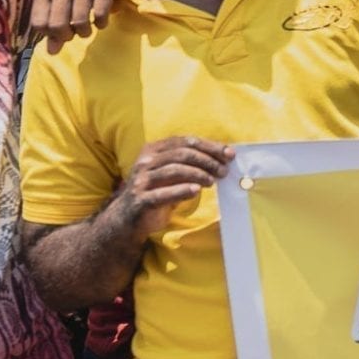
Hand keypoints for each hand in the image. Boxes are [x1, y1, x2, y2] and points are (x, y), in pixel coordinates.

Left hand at [34, 0, 140, 51]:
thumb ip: (54, 24)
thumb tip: (51, 52)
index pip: (39, 24)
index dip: (50, 34)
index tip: (61, 32)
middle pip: (58, 26)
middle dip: (68, 36)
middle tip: (75, 33)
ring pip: (80, 22)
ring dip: (85, 32)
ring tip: (88, 28)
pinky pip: (100, 15)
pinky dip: (102, 23)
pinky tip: (102, 20)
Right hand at [110, 136, 233, 239]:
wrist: (129, 217)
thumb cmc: (157, 191)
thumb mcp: (173, 174)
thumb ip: (191, 164)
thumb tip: (224, 158)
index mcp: (153, 150)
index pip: (185, 141)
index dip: (210, 146)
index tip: (229, 154)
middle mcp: (145, 162)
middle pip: (182, 154)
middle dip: (207, 161)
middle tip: (223, 171)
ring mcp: (141, 180)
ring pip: (174, 170)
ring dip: (198, 174)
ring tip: (212, 181)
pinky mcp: (141, 199)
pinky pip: (163, 193)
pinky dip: (181, 190)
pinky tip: (196, 191)